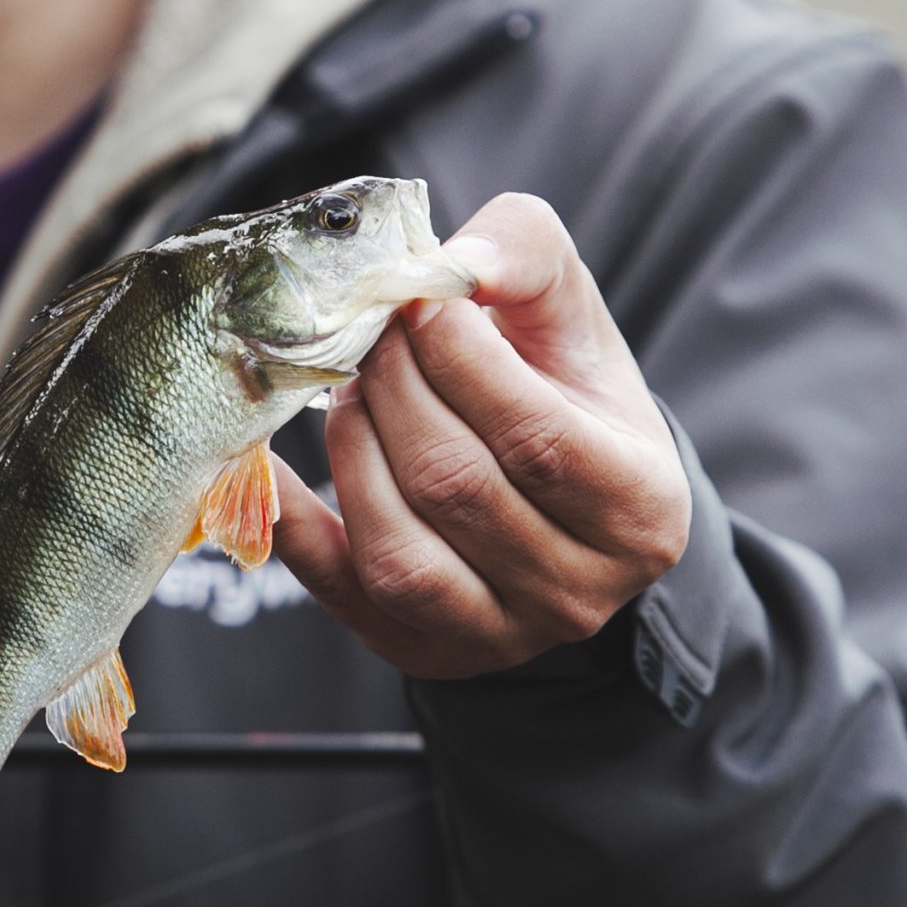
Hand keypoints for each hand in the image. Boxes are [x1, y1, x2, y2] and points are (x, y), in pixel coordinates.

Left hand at [273, 194, 691, 679]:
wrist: (555, 499)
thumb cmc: (561, 390)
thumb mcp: (569, 316)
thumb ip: (526, 256)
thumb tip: (454, 262)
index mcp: (640, 507)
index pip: (535, 435)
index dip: (459, 359)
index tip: (415, 298)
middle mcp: (578, 592)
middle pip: (456, 486)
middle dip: (393, 390)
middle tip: (367, 334)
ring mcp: (498, 635)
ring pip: (398, 553)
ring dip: (352, 450)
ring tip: (349, 389)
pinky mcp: (422, 649)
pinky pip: (338, 592)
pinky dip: (291, 524)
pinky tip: (266, 460)